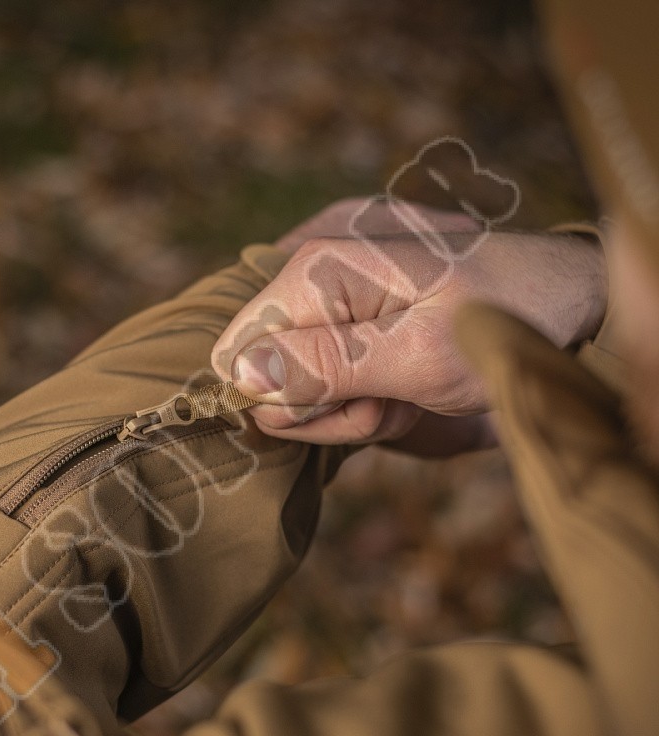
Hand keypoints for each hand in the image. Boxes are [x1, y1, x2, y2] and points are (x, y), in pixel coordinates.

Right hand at [213, 198, 607, 454]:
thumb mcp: (418, 357)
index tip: (356, 404)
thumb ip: (326, 366)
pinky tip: (402, 376)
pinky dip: (363, 385)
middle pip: (266, 370)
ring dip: (352, 401)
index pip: (238, 355)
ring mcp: (329, 278)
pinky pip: (321, 362)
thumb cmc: (504, 321)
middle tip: (393, 399)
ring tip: (408, 387)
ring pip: (295, 376)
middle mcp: (314, 262)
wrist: (566, 296)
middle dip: (329, 405)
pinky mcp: (344, 297)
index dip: (287, 400)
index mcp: (320, 266)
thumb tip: (239, 374)